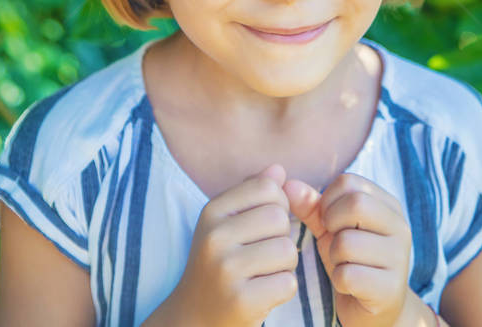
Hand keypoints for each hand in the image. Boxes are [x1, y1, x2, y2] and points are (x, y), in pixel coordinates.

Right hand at [172, 164, 297, 326]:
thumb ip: (252, 192)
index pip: (268, 188)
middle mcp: (215, 237)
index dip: (277, 205)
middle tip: (263, 253)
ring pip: (288, 251)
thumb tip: (279, 169)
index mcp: (212, 211)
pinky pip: (288, 283)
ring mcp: (227, 270)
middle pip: (280, 218)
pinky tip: (263, 292)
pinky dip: (283, 289)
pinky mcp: (242, 302)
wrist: (193, 317)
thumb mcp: (225, 222)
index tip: (263, 225)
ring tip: (262, 273)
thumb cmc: (218, 263)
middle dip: (282, 236)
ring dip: (285, 265)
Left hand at [283, 172, 413, 326]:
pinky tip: (348, 284)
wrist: (373, 309)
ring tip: (343, 263)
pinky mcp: (390, 289)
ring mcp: (399, 258)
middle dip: (331, 223)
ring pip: (347, 242)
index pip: (349, 181)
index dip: (328, 200)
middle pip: (355, 204)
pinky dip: (339, 280)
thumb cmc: (352, 260)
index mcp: (388, 205)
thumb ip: (312, 205)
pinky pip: (348, 275)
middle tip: (334, 240)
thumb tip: (288, 184)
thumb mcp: (331, 228)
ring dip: (334, 256)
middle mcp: (400, 227)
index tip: (327, 219)